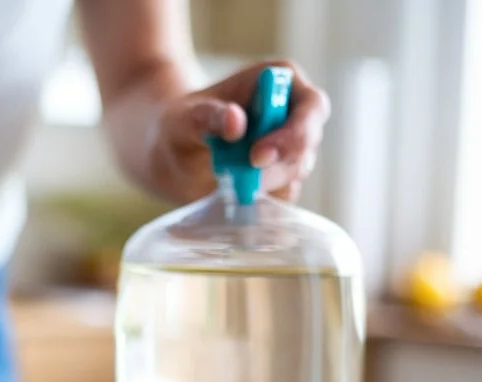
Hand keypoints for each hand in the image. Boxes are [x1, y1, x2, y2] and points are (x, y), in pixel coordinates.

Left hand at [148, 60, 329, 201]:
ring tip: (225, 183)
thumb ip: (208, 116)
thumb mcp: (184, 117)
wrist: (170, 151)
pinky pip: (282, 195)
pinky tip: (233, 195)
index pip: (311, 106)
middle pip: (306, 145)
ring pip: (295, 173)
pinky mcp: (280, 176)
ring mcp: (289, 147)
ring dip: (263, 185)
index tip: (257, 157)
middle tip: (239, 182)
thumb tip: (236, 122)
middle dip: (275, 168)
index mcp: (280, 81)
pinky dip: (260, 201)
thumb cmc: (179, 122)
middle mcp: (293, 113)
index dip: (294, 134)